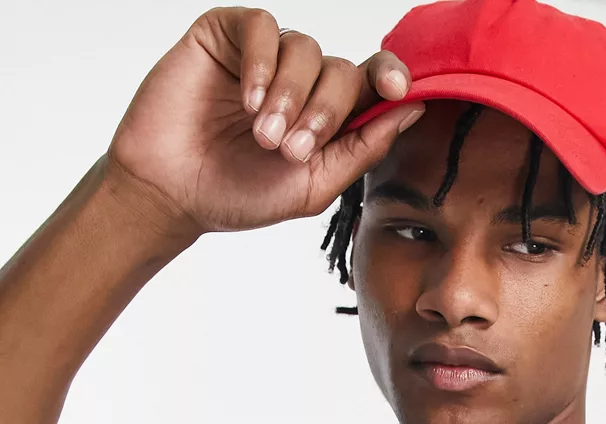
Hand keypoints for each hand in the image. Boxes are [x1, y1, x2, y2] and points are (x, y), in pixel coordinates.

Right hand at [104, 6, 423, 236]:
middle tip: (291, 150)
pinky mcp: (226, 34)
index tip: (395, 90)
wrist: (173, 193)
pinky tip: (249, 100)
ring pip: (305, 48)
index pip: (373, 82)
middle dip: (324, 112)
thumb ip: (363, 149)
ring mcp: (265, 55)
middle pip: (341, 70)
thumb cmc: (239, 194)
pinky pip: (262, 27)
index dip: (390, 77)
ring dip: (290, 96)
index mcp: (329, 116)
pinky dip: (262, 64)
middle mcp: (302, 80)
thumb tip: (412, 111)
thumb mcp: (313, 185)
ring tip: (263, 135)